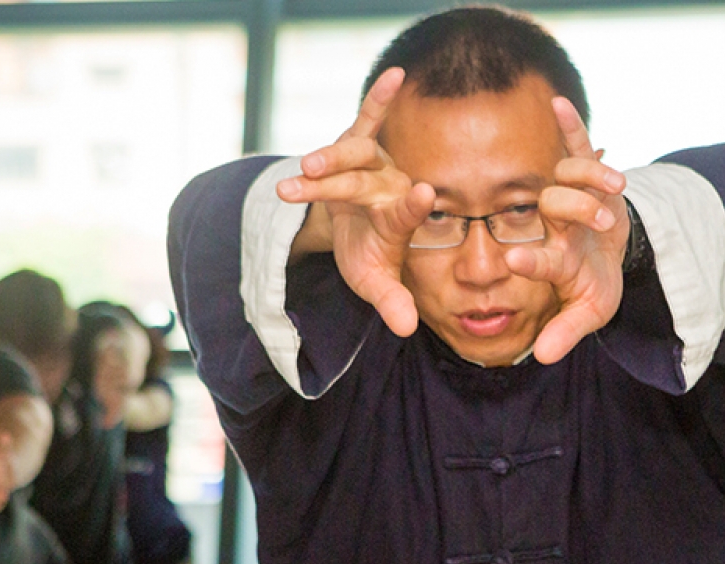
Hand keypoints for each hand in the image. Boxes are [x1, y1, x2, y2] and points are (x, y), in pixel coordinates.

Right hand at [276, 67, 434, 336]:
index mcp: (398, 223)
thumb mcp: (373, 281)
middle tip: (300, 183)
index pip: (404, 215)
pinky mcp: (361, 142)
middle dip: (327, 186)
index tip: (424, 194)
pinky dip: (381, 97)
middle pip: (360, 185)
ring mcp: (377, 163)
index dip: (412, 207)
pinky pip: (370, 117)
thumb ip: (391, 300)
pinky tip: (397, 74)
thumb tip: (406, 329)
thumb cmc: (366, 254)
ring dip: (326, 158)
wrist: (355, 227)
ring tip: (301, 165)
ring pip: (351, 155)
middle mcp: (391, 187)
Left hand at [503, 96, 629, 363]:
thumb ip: (566, 331)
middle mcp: (554, 225)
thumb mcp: (590, 312)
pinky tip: (557, 103)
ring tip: (614, 185)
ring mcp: (568, 197)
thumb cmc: (595, 283)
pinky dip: (569, 126)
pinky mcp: (587, 175)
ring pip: (570, 178)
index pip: (540, 260)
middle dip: (572, 210)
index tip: (515, 262)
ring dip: (590, 177)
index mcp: (554, 260)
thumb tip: (542, 358)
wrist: (611, 253)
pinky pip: (575, 147)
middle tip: (595, 220)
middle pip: (555, 209)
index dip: (530, 261)